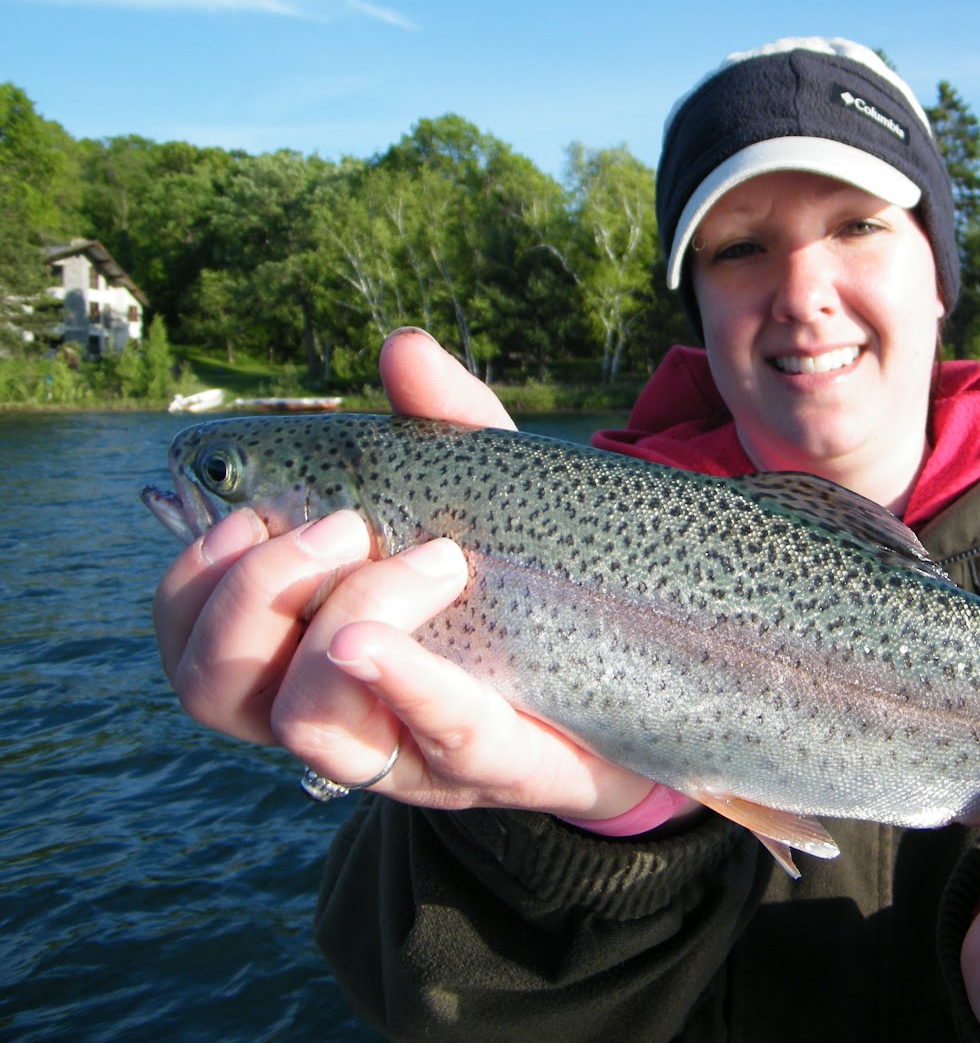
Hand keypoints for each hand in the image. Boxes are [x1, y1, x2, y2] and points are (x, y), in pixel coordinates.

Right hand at [153, 327, 659, 819]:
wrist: (649, 672)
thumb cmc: (529, 578)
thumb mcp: (484, 493)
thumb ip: (444, 425)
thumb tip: (402, 348)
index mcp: (303, 643)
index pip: (189, 635)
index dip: (190, 581)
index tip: (245, 513)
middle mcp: (334, 709)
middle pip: (216, 688)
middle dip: (255, 594)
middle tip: (345, 525)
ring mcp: (409, 750)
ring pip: (307, 724)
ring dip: (348, 620)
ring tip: (435, 561)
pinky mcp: (495, 770)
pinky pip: (443, 740)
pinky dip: (413, 687)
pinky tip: (394, 643)